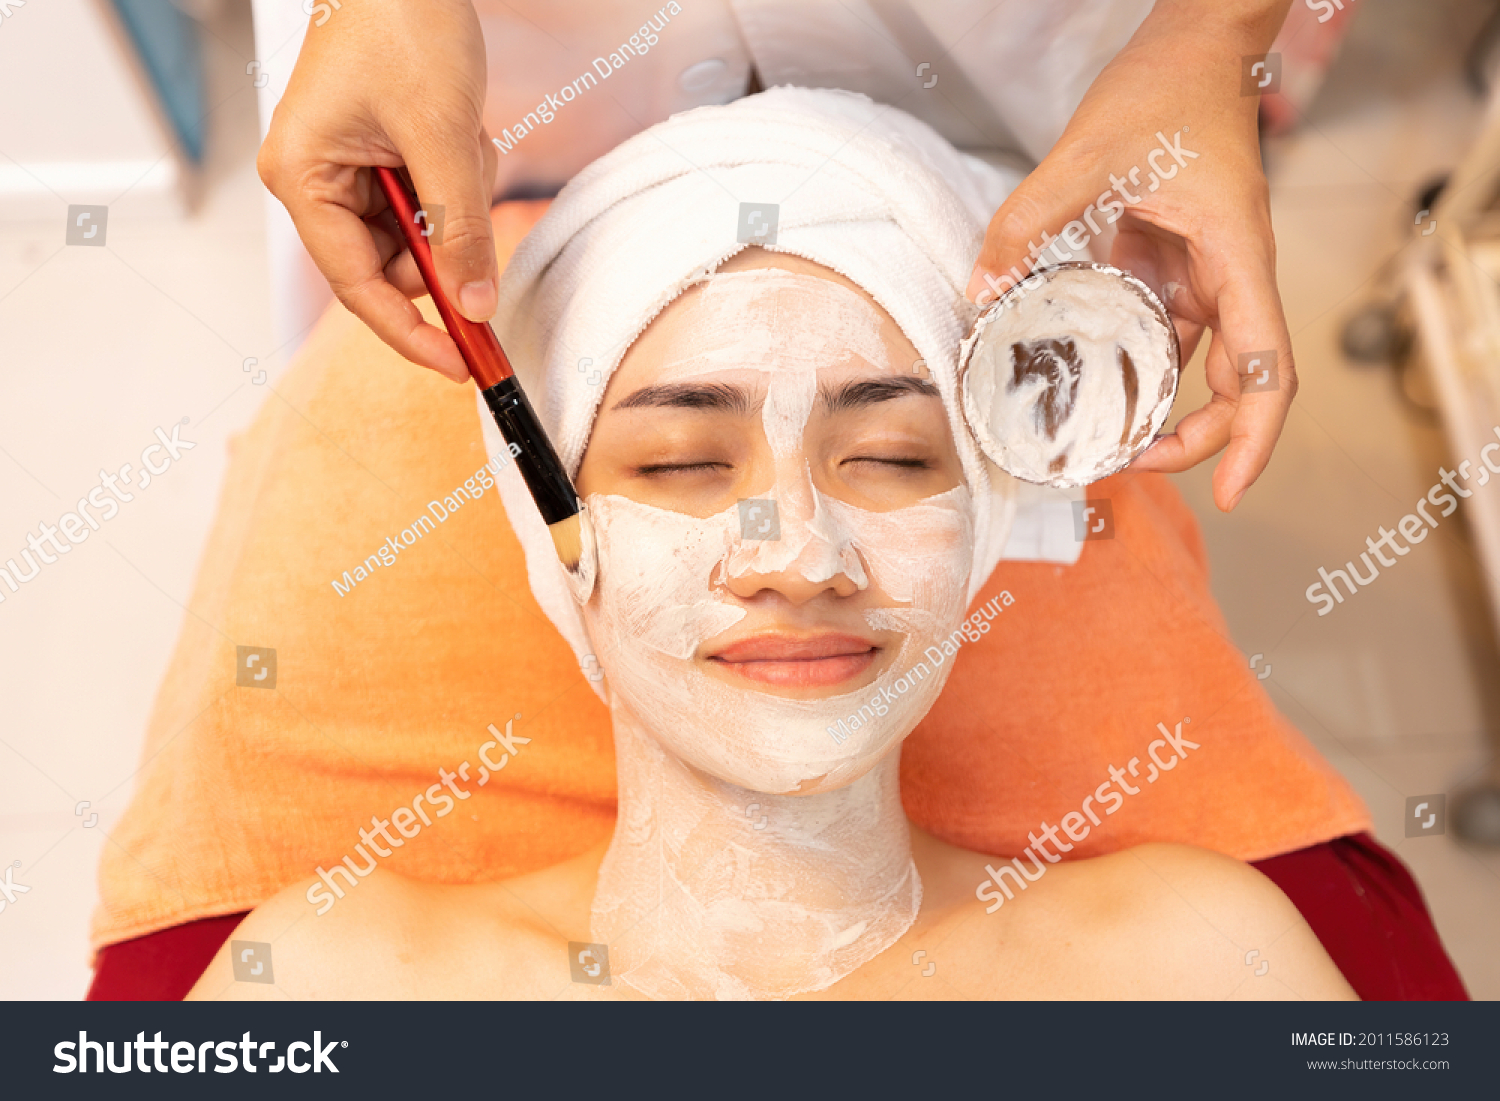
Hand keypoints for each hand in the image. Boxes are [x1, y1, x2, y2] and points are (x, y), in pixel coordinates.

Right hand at [257, 0, 497, 381]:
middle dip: (446, 243)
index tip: (462, 365)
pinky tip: (463, 132)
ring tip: (463, 141)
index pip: (357, 287)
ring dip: (459, 205)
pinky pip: (432, 202)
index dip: (412, 333)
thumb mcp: (442, 134)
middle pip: (391, 266)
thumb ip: (459, 227)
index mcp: (302, 178)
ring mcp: (348, 171)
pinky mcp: (382, 158)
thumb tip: (475, 304)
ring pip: (420, 236)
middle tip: (473, 193)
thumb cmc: (402, 24)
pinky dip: (460, 182)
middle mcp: (315, 181)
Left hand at [966, 0, 1294, 510]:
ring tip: (1096, 440)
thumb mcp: (1087, 154)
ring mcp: (1204, 275)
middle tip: (1125, 467)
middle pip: (1238, 386)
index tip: (1226, 491)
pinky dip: (1129, 366)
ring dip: (1155, 409)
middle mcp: (1230, 277)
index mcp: (1235, 258)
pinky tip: (1083, 383)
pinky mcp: (1174, 267)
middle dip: (1191, 440)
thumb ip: (1029, 220)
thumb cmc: (1168, 89)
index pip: (1268, 369)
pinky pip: (1158, 333)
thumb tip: (981, 289)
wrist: (1191, 47)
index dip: (1253, 439)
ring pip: (1196, 366)